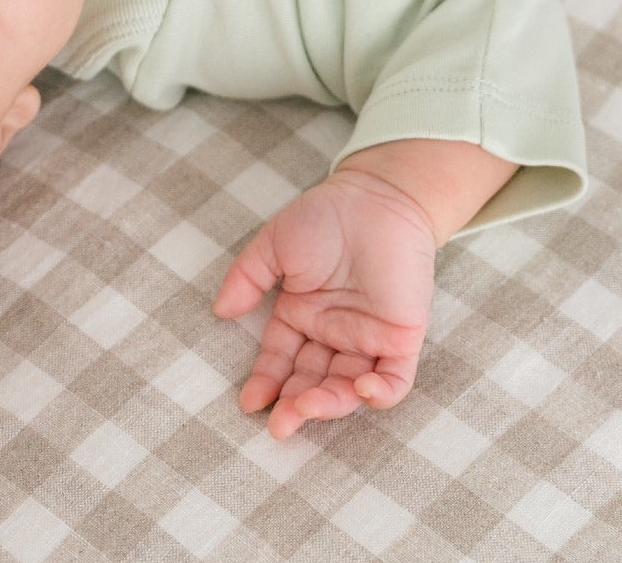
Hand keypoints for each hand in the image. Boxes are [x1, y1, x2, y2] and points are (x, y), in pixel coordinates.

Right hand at [212, 170, 437, 438]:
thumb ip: (247, 277)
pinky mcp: (401, 337)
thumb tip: (220, 313)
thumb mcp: (275, 244)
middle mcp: (333, 333)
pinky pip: (394, 379)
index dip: (266, 383)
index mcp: (302, 314)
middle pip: (311, 382)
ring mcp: (368, 338)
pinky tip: (359, 390)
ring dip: (328, 405)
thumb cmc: (325, 216)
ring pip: (347, 388)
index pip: (281, 361)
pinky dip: (379, 393)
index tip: (250, 403)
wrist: (376, 197)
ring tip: (306, 409)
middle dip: (294, 406)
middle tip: (279, 424)